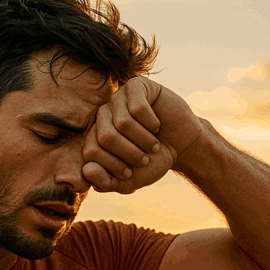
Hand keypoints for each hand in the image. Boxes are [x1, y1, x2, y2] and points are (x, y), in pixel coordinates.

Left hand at [81, 76, 204, 194]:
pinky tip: (156, 125)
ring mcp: (118, 98)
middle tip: (145, 158)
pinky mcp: (136, 86)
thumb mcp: (129, 181)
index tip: (129, 173)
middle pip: (106, 137)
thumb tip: (87, 171)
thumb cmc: (153, 161)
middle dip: (130, 154)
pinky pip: (138, 108)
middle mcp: (102, 115)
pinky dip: (152, 124)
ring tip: (153, 144)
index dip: (113, 167)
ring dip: (144, 140)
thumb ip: (105, 182)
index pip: (90, 153)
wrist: (182, 146)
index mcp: (94, 136)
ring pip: (123, 123)